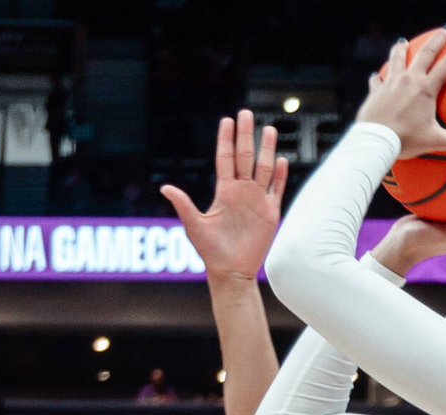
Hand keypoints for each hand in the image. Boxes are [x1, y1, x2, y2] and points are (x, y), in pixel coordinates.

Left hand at [160, 110, 288, 281]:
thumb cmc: (210, 251)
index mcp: (224, 192)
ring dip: (266, 149)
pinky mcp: (270, 213)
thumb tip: (164, 188)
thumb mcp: (194, 225)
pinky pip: (276, 189)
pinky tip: (281, 159)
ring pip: (263, 168)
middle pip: (245, 157)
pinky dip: (279, 175)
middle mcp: (241, 192)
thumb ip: (183, 205)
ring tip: (269, 129)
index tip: (226, 120)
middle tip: (246, 113)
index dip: (226, 140)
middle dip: (246, 135)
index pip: (225, 159)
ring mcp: (257, 201)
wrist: (231, 271)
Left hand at [357, 30, 445, 157]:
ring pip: (397, 58)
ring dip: (401, 48)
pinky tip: (377, 76)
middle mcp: (409, 80)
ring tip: (403, 42)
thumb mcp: (436, 141)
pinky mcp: (376, 91)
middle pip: (426, 52)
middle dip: (438, 38)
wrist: (375, 142)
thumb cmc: (406, 141)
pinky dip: (378, 77)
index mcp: (426, 89)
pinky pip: (377, 79)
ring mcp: (391, 83)